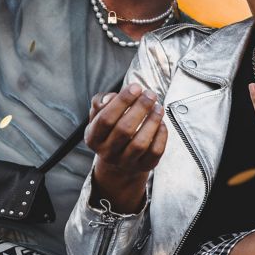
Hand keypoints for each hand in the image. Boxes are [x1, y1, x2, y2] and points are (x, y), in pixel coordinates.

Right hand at [87, 84, 166, 211]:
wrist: (118, 161)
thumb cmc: (110, 130)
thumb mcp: (98, 116)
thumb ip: (100, 102)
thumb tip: (110, 97)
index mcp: (93, 138)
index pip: (106, 119)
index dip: (122, 102)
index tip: (136, 87)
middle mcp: (107, 153)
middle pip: (124, 130)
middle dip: (140, 108)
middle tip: (150, 94)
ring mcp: (126, 162)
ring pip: (141, 143)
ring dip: (152, 121)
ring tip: (158, 107)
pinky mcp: (144, 166)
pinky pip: (155, 151)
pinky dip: (161, 135)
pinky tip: (161, 123)